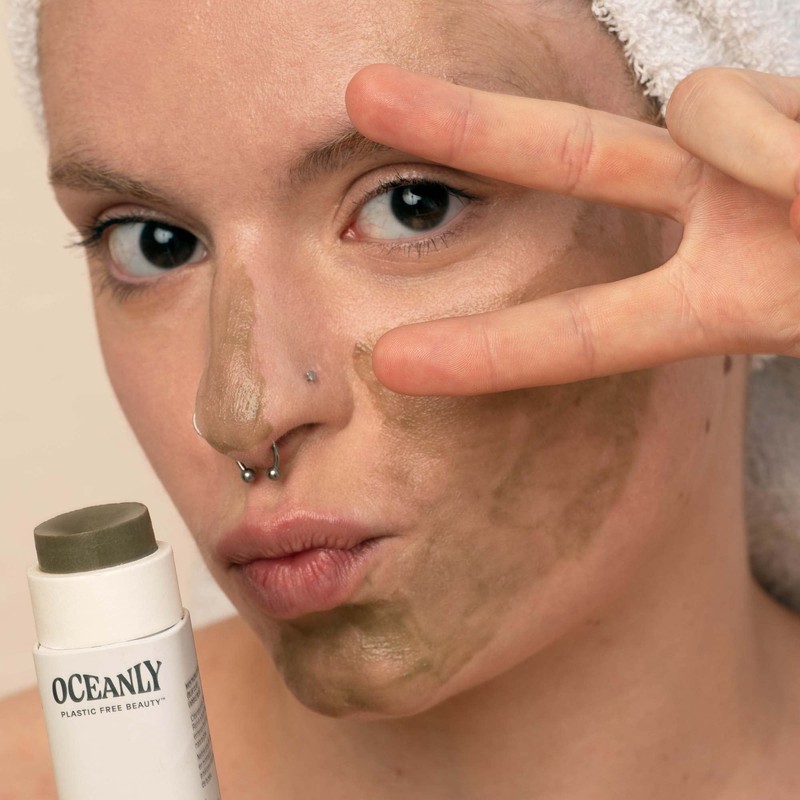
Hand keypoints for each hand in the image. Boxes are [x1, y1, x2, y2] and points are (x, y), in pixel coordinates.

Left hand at [345, 65, 799, 393]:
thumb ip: (772, 233)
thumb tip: (726, 139)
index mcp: (726, 301)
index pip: (581, 328)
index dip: (490, 350)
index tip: (391, 365)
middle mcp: (729, 210)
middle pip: (572, 156)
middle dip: (465, 126)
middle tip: (354, 92)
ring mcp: (766, 138)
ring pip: (699, 106)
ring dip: (767, 157)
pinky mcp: (788, 97)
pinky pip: (750, 108)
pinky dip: (788, 146)